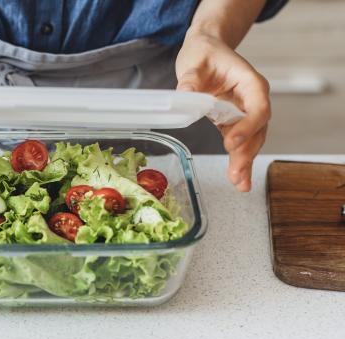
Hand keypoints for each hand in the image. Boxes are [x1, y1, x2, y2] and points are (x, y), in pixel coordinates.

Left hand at [176, 33, 270, 191]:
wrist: (207, 50)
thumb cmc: (204, 54)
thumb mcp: (193, 63)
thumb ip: (190, 80)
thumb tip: (185, 94)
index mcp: (250, 83)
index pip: (257, 108)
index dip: (247, 127)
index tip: (231, 142)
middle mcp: (253, 99)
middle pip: (257, 129)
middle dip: (247, 153)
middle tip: (236, 174)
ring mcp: (246, 112)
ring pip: (252, 140)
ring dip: (245, 162)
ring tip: (239, 183)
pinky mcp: (235, 122)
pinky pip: (241, 143)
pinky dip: (240, 161)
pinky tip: (240, 181)